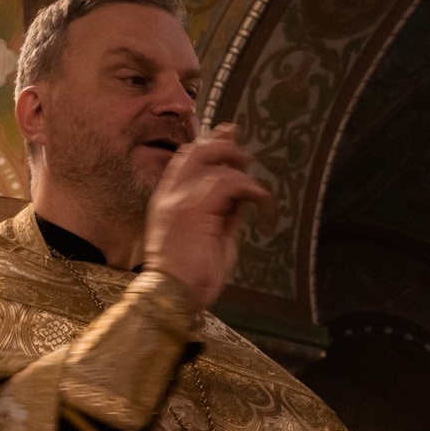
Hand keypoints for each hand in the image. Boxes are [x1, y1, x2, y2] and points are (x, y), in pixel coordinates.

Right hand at [144, 124, 268, 311]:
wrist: (172, 297)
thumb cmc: (191, 278)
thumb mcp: (213, 239)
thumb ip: (223, 214)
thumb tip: (241, 198)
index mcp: (167, 202)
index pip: (186, 159)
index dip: (208, 144)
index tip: (228, 133)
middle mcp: (170, 195)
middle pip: (196, 151)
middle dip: (224, 146)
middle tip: (246, 158)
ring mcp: (180, 199)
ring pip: (217, 166)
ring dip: (244, 176)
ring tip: (259, 196)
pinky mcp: (195, 208)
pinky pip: (230, 183)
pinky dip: (252, 191)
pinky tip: (262, 207)